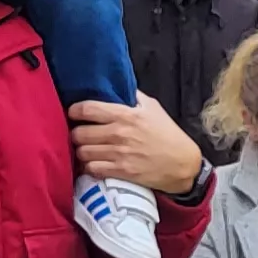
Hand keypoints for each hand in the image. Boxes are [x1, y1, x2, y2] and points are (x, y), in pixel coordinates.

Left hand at [70, 95, 208, 197]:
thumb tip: (119, 85)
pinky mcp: (121, 172)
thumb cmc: (168, 134)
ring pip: (82, 152)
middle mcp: (119, 133)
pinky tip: (94, 163)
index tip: (74, 113)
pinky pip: (92, 168)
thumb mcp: (153, 108)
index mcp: (126, 115)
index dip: (74, 111)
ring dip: (81, 151)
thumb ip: (133, 96)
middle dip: (76, 133)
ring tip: (87, 149)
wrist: (183, 164)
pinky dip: (89, 166)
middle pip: (79, 133)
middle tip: (81, 134)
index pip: (87, 109)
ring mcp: (119, 154)